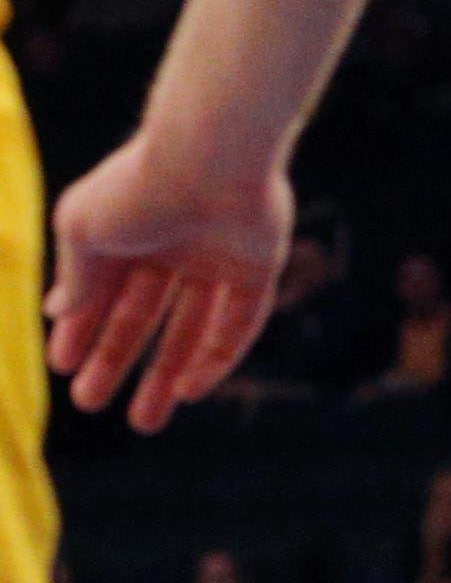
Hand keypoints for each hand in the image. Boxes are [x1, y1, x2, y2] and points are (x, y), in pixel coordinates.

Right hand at [45, 134, 293, 432]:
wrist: (209, 161)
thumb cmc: (136, 189)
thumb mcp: (84, 231)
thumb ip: (77, 275)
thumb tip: (60, 313)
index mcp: (125, 231)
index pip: (100, 292)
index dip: (82, 333)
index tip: (64, 369)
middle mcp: (169, 247)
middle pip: (141, 318)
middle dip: (117, 362)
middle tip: (93, 405)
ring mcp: (215, 260)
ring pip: (189, 330)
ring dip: (166, 376)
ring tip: (144, 421)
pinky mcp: (258, 272)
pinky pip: (237, 326)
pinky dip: (214, 360)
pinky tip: (190, 392)